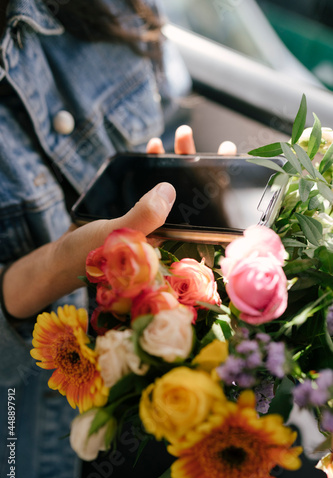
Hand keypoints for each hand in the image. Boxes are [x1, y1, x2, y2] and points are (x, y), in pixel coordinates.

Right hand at [2, 126, 235, 318]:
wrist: (61, 258)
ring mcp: (149, 218)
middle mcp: (164, 229)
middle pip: (192, 197)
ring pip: (172, 187)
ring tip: (178, 135)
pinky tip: (153, 149)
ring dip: (177, 162)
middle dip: (202, 168)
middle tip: (213, 143)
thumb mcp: (117, 236)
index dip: (221, 192)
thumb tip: (169, 191)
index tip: (232, 166)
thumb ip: (143, 216)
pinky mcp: (134, 209)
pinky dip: (152, 166)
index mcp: (169, 241)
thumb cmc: (88, 256)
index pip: (205, 215)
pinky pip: (149, 185)